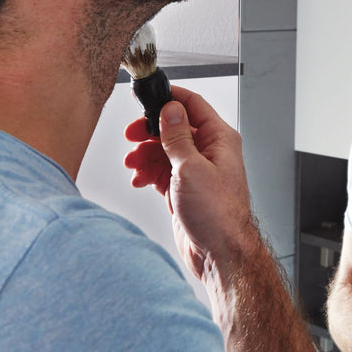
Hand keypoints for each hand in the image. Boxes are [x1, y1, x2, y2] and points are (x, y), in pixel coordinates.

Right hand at [124, 85, 256, 280]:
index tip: (146, 96)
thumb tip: (170, 108)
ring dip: (145, 155)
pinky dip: (148, 173)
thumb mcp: (191, 168)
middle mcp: (209, 152)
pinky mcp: (185, 190)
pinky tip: (139, 180)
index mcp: (219, 139)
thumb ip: (177, 137)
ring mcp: (196, 171)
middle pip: (174, 128)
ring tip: (133, 165)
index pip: (193, 105)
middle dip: (150, 131)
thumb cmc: (218, 215)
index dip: (169, 98)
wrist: (220, 255)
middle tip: (131, 136)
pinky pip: (161, 172)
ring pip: (164, 151)